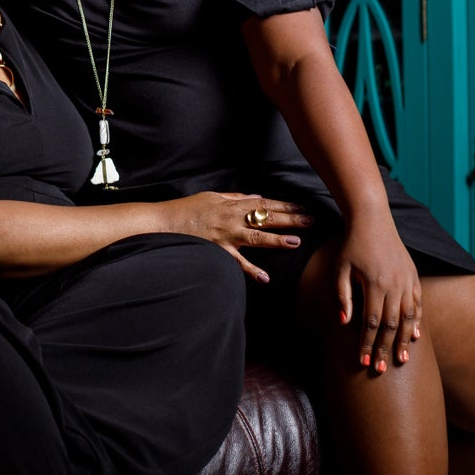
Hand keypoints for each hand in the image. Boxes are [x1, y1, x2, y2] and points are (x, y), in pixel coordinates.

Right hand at [174, 192, 311, 283]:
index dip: (285, 205)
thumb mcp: (213, 197)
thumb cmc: (187, 209)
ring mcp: (225, 236)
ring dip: (276, 239)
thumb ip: (235, 197)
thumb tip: (255, 197)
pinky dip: (250, 270)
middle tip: (311, 221)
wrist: (164, 221)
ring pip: (255, 237)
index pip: (265, 203)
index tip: (303, 207)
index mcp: (232, 204)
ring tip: (295, 242)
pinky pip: (236, 262)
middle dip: (290, 219)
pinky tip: (265, 278)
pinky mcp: (217, 251)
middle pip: (266, 218)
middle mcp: (232, 218)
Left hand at [335, 220, 421, 372]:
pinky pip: (418, 304)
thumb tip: (344, 323)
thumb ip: (343, 296)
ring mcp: (407, 281)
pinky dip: (417, 321)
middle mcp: (394, 285)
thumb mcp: (340, 269)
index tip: (364, 361)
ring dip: (404, 340)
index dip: (368, 344)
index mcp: (374, 284)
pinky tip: (415, 336)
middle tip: (382, 369)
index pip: (372, 323)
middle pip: (391, 325)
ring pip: (408, 317)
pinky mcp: (414, 276)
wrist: (373, 220)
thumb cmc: (352, 245)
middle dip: (385, 348)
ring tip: (402, 359)